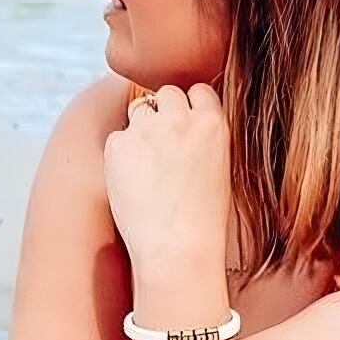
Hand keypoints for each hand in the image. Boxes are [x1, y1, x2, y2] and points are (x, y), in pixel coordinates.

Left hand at [103, 83, 231, 271]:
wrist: (177, 249)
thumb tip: (189, 126)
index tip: (185, 127)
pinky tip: (132, 183)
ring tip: (147, 169)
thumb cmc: (204, 222)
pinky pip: (117, 138)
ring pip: (139, 111)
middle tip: (162, 148)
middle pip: (167, 94)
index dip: (189, 107)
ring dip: (141, 130)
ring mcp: (147, 129)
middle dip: (163, 113)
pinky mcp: (118, 145)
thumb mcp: (222, 170)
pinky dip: (121, 156)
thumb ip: (206, 139)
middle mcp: (180, 118)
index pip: (198, 91)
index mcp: (214, 124)